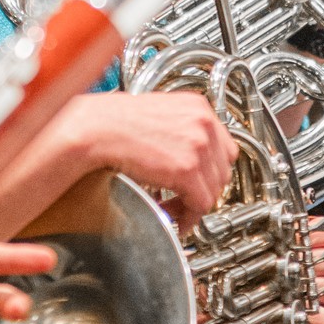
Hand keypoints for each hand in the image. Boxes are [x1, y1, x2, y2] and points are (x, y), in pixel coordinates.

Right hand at [68, 90, 238, 235]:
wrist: (99, 128)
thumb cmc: (118, 120)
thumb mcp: (161, 112)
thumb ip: (184, 128)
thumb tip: (192, 152)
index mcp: (198, 107)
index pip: (224, 146)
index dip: (212, 169)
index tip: (202, 180)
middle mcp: (203, 123)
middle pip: (223, 170)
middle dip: (206, 188)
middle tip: (187, 198)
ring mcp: (198, 145)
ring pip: (214, 190)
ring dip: (196, 204)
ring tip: (176, 207)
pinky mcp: (187, 169)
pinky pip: (200, 203)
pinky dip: (189, 216)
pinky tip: (174, 215)